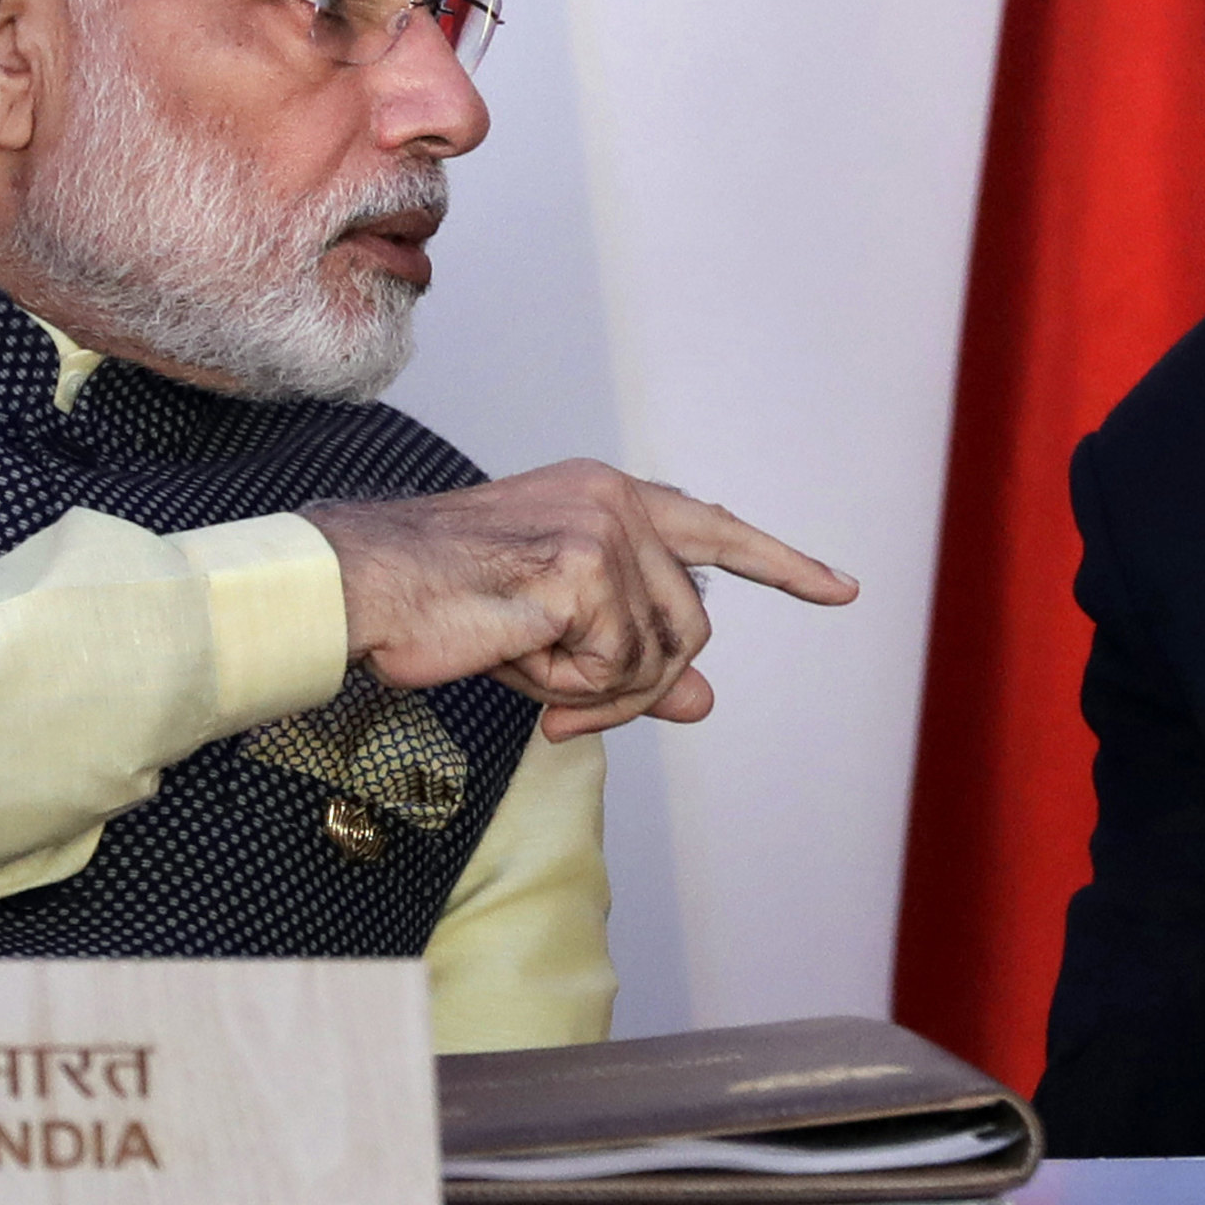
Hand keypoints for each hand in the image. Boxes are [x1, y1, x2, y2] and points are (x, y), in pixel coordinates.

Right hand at [306, 462, 857, 741]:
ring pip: (660, 654)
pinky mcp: (584, 567)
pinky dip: (568, 688)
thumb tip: (705, 700)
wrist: (364, 589)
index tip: (840, 589)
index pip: (712, 528)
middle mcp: (614, 498)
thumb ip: (633, 660)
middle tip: (566, 708)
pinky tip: (516, 660)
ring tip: (528, 669)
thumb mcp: (554, 637)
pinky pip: (616, 668)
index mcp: (605, 496)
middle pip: (690, 625)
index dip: (780, 564)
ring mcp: (603, 527)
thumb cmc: (441, 606)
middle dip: (637, 684)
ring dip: (597, 690)